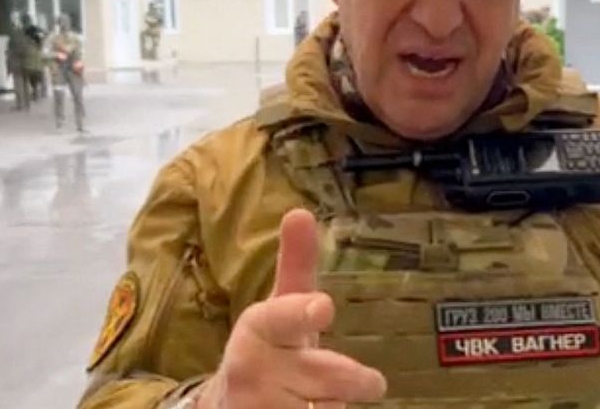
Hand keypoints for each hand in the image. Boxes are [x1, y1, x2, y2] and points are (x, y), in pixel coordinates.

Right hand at [197, 209, 386, 408]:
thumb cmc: (269, 345)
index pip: (283, 318)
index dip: (303, 314)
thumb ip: (296, 264)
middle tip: (374, 382)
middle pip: (323, 375)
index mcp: (259, 327)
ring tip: (322, 398)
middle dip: (352, 380)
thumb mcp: (280, 307)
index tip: (323, 308)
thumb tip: (300, 211)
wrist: (225, 405)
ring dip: (336, 406)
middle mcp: (253, 370)